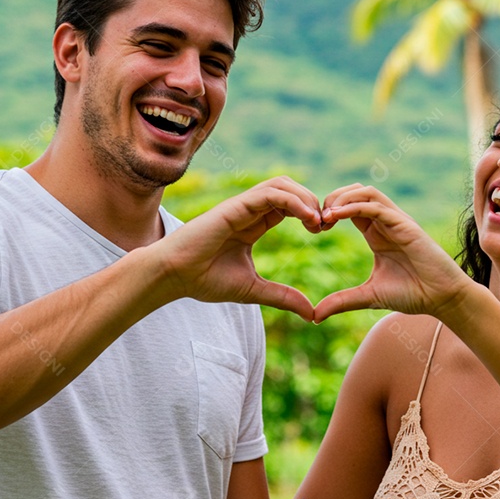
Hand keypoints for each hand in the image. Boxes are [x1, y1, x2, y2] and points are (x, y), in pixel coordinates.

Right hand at [155, 176, 322, 320]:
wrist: (173, 277)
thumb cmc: (204, 280)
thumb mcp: (254, 290)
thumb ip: (282, 297)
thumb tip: (311, 314)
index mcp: (253, 224)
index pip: (289, 206)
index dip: (310, 213)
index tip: (323, 231)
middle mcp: (248, 211)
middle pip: (289, 189)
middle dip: (312, 201)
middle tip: (326, 224)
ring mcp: (241, 206)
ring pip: (282, 184)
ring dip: (306, 198)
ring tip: (318, 221)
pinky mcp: (234, 207)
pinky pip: (269, 193)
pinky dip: (293, 201)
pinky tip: (307, 218)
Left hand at [313, 184, 470, 321]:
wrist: (442, 299)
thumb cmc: (413, 294)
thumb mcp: (369, 296)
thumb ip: (342, 302)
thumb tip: (314, 317)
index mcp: (376, 232)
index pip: (349, 206)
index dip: (329, 211)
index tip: (315, 228)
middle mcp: (385, 222)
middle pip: (355, 191)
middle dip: (332, 199)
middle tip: (317, 220)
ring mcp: (396, 221)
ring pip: (366, 192)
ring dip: (342, 198)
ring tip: (326, 216)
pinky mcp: (405, 225)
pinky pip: (376, 206)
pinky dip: (354, 206)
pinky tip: (337, 217)